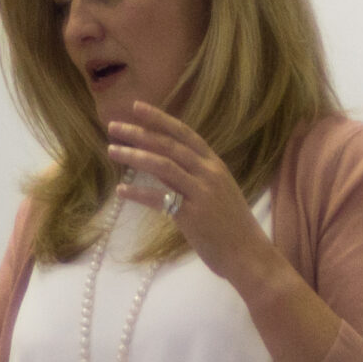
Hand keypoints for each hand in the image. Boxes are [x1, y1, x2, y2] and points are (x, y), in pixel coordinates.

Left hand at [104, 103, 277, 290]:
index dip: (160, 119)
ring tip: (112, 151)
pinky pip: (160, 199)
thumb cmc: (233, 226)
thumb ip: (193, 175)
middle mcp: (209, 173)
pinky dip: (138, 193)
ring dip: (134, 156)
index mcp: (215, 165)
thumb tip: (162, 162)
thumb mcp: (218, 191)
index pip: (184, 133)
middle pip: (169, 145)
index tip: (137, 106)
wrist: (250, 254)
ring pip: (163, 165)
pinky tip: (120, 190)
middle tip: (114, 126)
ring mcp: (201, 193)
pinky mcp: (192, 215)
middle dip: (139, 133)